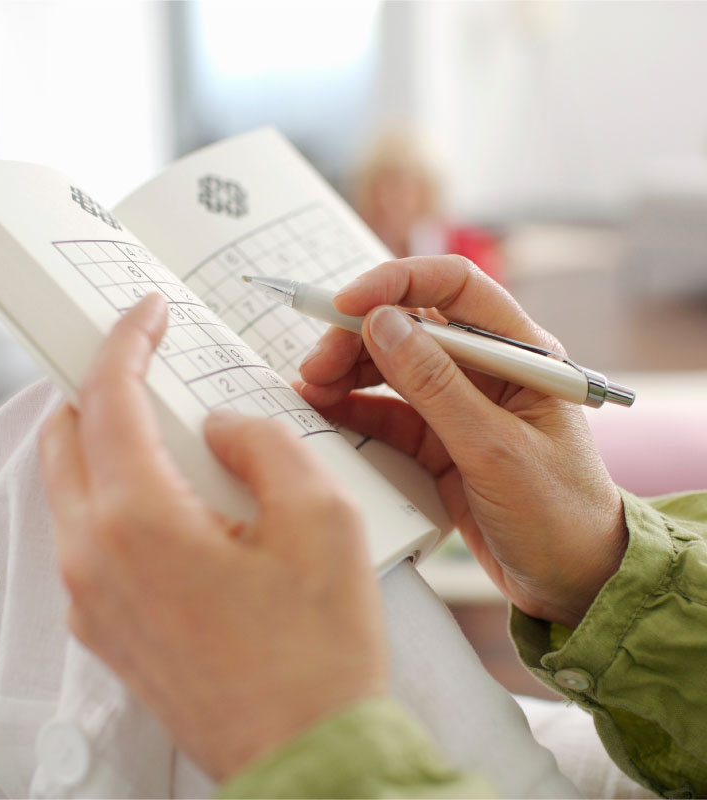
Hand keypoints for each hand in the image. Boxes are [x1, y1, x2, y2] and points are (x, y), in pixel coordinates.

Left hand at [39, 294, 387, 780]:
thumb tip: (221, 428)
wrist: (310, 757)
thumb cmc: (321, 649)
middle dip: (100, 384)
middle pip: (66, 436)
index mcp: (139, 522)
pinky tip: (168, 492)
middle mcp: (93, 558)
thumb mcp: (319, 518)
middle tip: (144, 358)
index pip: (109, 398)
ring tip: (161, 421)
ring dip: (103, 438)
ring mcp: (91, 599)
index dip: (127, 342)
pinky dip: (112, 491)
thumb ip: (262, 444)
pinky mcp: (106, 627)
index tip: (146, 313)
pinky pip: (88, 533)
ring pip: (69, 486)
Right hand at [298, 256, 627, 628]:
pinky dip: (354, 407)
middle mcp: (486, 369)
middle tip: (316, 366)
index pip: (455, 287)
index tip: (348, 304)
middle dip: (358, 335)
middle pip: (411, 324)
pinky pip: (388, 411)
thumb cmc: (559, 513)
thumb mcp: (495, 450)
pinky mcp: (438, 439)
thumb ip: (436, 386)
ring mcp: (459, 404)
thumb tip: (382, 324)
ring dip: (348, 370)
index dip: (397, 283)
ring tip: (311, 388)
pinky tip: (325, 409)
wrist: (570, 581)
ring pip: (392, 365)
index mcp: (520, 354)